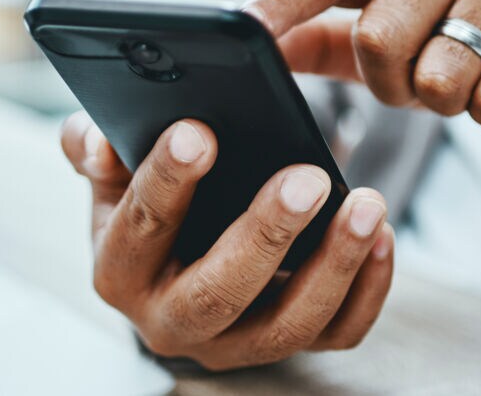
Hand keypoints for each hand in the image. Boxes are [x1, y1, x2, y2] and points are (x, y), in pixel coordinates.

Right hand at [60, 112, 394, 369]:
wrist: (178, 269)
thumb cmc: (148, 209)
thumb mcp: (114, 178)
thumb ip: (96, 148)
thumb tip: (97, 138)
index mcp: (119, 272)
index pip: (140, 227)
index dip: (167, 181)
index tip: (200, 132)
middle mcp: (170, 321)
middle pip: (219, 292)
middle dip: (266, 234)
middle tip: (306, 178)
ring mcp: (233, 344)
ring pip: (288, 323)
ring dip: (334, 264)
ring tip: (367, 205)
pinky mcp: (285, 348)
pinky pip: (336, 334)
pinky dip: (368, 290)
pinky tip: (383, 238)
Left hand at [245, 0, 480, 134]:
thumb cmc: (457, 47)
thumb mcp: (389, 40)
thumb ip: (322, 41)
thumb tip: (261, 52)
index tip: (245, 29)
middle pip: (377, 35)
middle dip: (389, 82)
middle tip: (418, 82)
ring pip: (437, 74)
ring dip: (443, 101)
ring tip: (466, 84)